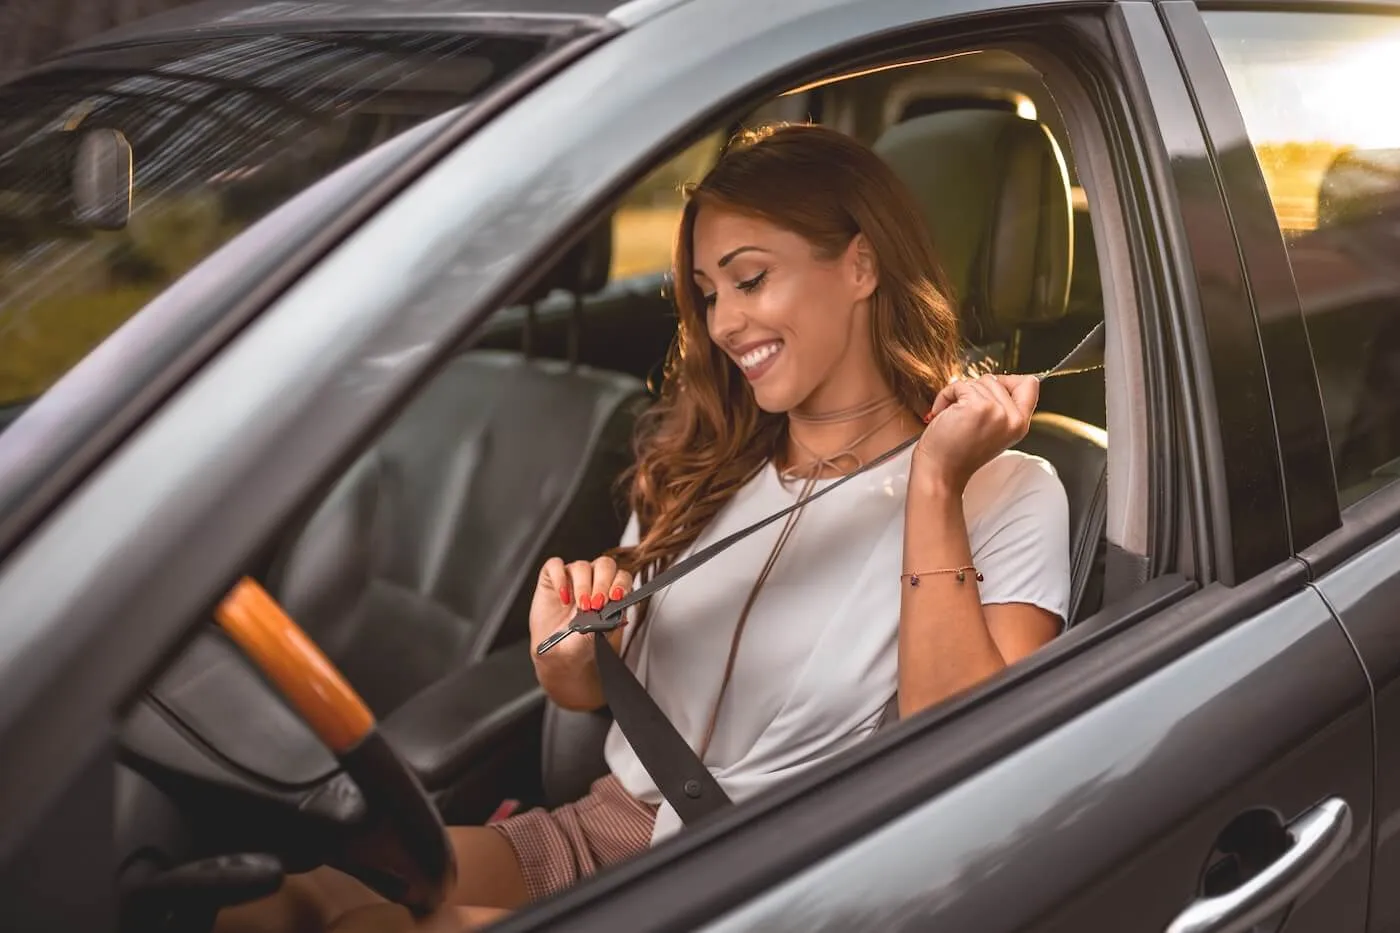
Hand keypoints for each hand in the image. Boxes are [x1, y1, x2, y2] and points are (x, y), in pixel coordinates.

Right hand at [529, 555, 632, 666]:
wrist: (557, 652)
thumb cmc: (579, 641)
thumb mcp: (597, 635)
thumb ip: (609, 622)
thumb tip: (621, 615)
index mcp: (609, 590)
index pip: (621, 576)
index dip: (621, 583)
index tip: (616, 597)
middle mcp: (592, 579)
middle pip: (604, 565)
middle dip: (602, 583)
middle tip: (597, 604)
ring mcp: (572, 576)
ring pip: (582, 566)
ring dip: (583, 586)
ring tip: (581, 607)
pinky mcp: (551, 577)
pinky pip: (555, 565)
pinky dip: (559, 578)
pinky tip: (562, 597)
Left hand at [912, 374, 1038, 493]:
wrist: (940, 471)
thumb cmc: (956, 453)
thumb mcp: (992, 431)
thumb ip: (1003, 408)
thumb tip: (998, 381)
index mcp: (1019, 425)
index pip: (1030, 384)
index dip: (1006, 381)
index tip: (986, 392)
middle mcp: (1013, 418)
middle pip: (997, 379)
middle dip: (974, 391)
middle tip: (962, 412)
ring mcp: (997, 411)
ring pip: (977, 381)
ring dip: (958, 394)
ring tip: (953, 416)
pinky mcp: (978, 406)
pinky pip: (960, 385)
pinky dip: (946, 395)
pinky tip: (942, 413)